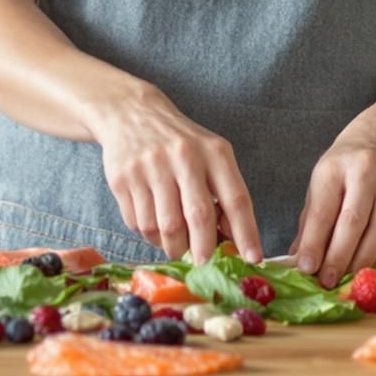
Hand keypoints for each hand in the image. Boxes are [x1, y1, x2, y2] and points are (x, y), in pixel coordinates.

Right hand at [89, 90, 260, 263]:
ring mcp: (150, 167)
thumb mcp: (210, 155)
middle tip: (203, 262)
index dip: (246, 233)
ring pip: (164, 227)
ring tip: (176, 245)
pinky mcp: (122, 178)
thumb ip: (224, 192)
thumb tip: (232, 241)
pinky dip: (149, 234)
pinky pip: (138, 223)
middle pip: (198, 217)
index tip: (253, 259)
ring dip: (172, 246)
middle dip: (204, 249)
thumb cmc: (180, 142)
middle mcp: (182, 156)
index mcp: (213, 152)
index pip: (236, 198)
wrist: (130, 113)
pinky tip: (154, 224)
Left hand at [290, 129, 375, 288]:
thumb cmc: (346, 172)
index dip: (315, 244)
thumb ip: (311, 224)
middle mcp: (371, 169)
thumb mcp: (321, 186)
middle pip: (358, 222)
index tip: (309, 269)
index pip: (323, 211)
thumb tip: (302, 263)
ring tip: (358, 272)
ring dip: (373, 258)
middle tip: (333, 281)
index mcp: (337, 167)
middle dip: (343, 258)